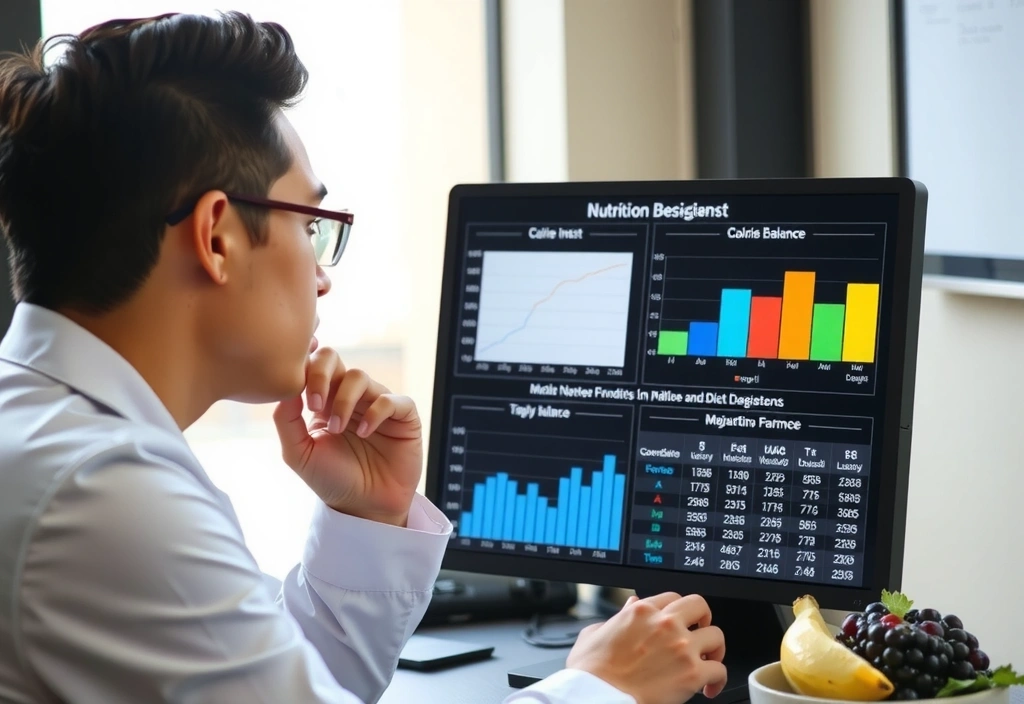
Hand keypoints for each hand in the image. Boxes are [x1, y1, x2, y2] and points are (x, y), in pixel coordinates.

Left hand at [272, 347, 422, 525]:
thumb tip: (284, 387)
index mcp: (324, 400)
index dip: (304, 366)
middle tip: (313, 404)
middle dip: (321, 375)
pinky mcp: (403, 416)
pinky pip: (391, 399)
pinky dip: (375, 412)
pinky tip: (364, 432)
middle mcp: (350, 396)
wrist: (364, 508)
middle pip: (335, 358)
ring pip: (360, 377)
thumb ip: (286, 420)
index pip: (312, 365)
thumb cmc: (332, 480)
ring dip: (344, 401)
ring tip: (337, 429)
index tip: (296, 391)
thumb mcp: (299, 453)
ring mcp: (377, 403)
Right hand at [565, 592, 726, 703]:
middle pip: (700, 606)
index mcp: (641, 611)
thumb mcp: (596, 632)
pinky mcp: (692, 673)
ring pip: (716, 635)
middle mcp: (665, 624)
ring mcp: (682, 647)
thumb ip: (618, 615)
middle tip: (700, 630)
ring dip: (714, 648)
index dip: (676, 610)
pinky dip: (717, 680)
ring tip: (708, 660)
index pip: (671, 597)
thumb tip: (628, 605)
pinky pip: (719, 670)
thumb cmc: (592, 671)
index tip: (678, 621)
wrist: (597, 697)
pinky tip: (709, 687)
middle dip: (702, 618)